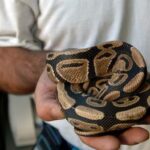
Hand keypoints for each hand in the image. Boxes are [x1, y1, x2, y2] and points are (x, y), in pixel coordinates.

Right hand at [34, 67, 149, 149]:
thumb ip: (49, 109)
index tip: (113, 144)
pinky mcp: (108, 80)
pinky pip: (122, 88)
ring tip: (149, 115)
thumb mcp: (44, 97)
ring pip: (121, 108)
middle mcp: (94, 108)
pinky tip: (143, 93)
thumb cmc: (49, 83)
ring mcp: (103, 95)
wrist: (58, 65)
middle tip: (141, 133)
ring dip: (137, 114)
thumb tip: (62, 114)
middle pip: (112, 125)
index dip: (101, 141)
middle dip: (127, 132)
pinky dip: (135, 93)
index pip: (91, 134)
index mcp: (79, 117)